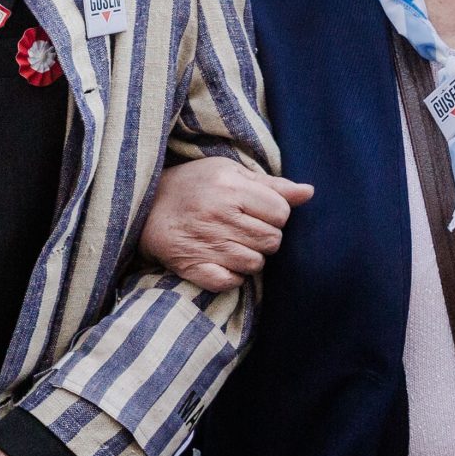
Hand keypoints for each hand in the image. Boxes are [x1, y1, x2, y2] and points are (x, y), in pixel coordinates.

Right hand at [140, 157, 314, 291]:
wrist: (145, 207)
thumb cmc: (195, 185)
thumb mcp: (230, 172)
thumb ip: (272, 185)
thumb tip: (309, 192)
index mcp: (230, 187)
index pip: (281, 213)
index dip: (275, 215)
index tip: (259, 213)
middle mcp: (218, 215)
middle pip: (272, 241)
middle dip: (265, 238)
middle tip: (246, 230)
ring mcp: (205, 243)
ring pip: (255, 264)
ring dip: (250, 258)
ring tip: (232, 244)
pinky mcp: (192, 267)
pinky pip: (231, 282)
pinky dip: (232, 277)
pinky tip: (222, 262)